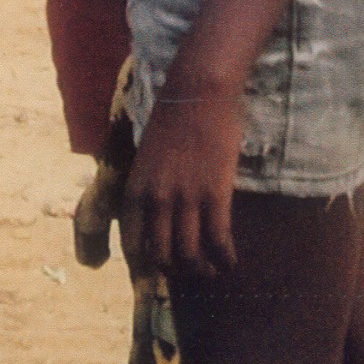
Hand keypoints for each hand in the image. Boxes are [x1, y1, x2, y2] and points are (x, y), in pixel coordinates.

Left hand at [118, 78, 245, 275]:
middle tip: (189, 269)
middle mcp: (156, 201)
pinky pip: (218, 239)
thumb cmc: (173, 118)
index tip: (159, 267)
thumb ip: (150, 186)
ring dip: (201, 269)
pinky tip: (230, 261)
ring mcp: (186, 200)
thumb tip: (160, 211)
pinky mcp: (215, 194)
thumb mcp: (147, 157)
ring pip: (190, 254)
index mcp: (136, 190)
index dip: (146, 262)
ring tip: (211, 270)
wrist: (198, 92)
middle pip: (162, 255)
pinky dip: (224, 257)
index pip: (133, 242)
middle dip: (176, 270)